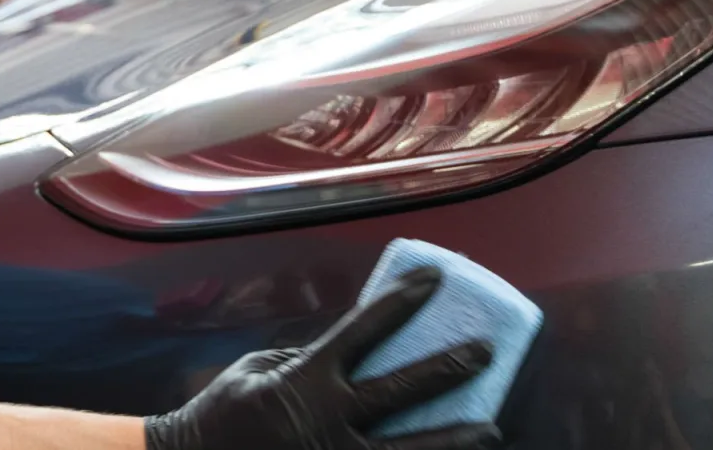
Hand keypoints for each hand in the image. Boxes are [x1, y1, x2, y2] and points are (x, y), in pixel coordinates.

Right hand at [145, 266, 500, 449]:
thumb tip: (352, 350)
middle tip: (485, 352)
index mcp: (305, 380)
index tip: (434, 278)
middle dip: (447, 368)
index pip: (363, 330)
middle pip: (401, 390)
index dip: (400, 301)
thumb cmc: (222, 413)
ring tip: (490, 428)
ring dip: (453, 440)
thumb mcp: (255, 371)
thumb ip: (304, 360)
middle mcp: (327, 420)